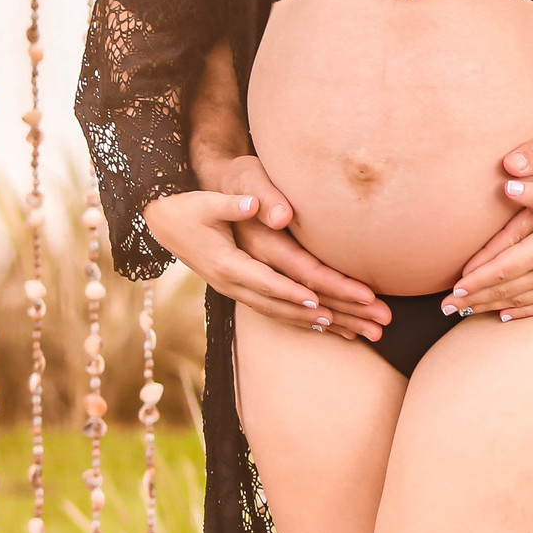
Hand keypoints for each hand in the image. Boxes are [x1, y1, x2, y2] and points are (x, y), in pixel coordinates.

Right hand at [143, 190, 389, 342]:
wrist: (165, 222)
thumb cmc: (191, 207)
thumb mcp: (206, 202)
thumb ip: (232, 204)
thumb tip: (254, 203)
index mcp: (228, 263)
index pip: (267, 281)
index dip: (293, 291)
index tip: (322, 299)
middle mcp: (234, 284)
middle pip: (285, 305)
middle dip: (328, 314)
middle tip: (367, 322)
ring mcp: (238, 291)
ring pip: (284, 315)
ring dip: (322, 324)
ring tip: (359, 331)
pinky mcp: (243, 290)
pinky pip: (278, 312)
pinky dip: (304, 321)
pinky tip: (330, 326)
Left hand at [449, 179, 532, 321]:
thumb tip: (507, 186)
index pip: (501, 270)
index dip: (476, 281)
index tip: (453, 289)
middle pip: (504, 290)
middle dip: (474, 299)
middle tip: (446, 308)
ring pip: (519, 301)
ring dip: (491, 307)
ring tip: (467, 313)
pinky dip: (521, 313)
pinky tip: (507, 316)